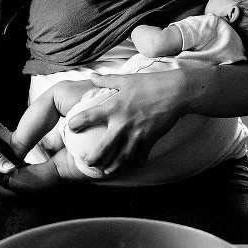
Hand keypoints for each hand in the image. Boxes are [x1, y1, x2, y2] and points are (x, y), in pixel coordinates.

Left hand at [66, 71, 185, 174]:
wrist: (176, 92)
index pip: (86, 117)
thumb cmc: (150, 83)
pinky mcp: (149, 141)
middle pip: (101, 150)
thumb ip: (106, 80)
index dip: (75, 124)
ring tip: (105, 171)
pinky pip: (139, 159)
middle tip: (86, 162)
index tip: (71, 127)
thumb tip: (92, 76)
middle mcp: (122, 124)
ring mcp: (136, 135)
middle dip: (91, 159)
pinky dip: (133, 164)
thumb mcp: (126, 79)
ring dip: (111, 168)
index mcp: (113, 107)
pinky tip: (129, 164)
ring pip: (120, 160)